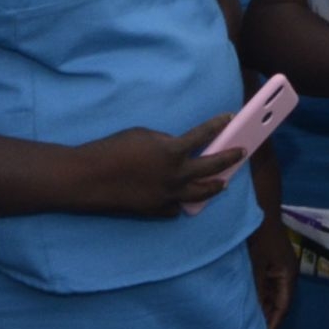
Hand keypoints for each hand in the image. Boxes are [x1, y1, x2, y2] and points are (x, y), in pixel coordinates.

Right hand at [74, 114, 241, 217]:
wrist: (87, 177)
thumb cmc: (112, 149)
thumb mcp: (143, 135)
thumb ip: (166, 141)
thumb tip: (178, 148)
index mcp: (173, 152)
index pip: (204, 135)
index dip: (218, 125)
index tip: (229, 118)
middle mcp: (175, 176)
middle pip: (212, 168)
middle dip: (230, 159)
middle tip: (241, 153)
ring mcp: (166, 196)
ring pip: (200, 193)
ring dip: (214, 186)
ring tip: (223, 183)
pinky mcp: (154, 210)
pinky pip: (175, 207)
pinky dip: (181, 202)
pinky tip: (186, 200)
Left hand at [246, 211, 296, 328]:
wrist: (260, 207)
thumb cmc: (260, 235)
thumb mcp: (256, 264)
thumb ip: (256, 289)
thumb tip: (253, 315)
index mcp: (287, 276)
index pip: (282, 307)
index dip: (272, 324)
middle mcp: (285, 274)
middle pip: (277, 302)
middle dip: (266, 318)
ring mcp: (276, 267)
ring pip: (269, 294)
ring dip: (260, 307)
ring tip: (245, 322)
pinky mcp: (267, 262)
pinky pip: (263, 284)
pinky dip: (256, 295)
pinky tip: (243, 301)